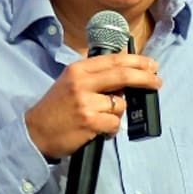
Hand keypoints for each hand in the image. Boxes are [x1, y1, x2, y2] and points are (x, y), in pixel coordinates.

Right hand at [23, 53, 160, 158]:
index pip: (114, 60)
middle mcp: (82, 82)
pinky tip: (100, 130)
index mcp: (78, 69)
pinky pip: (115, 123)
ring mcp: (86, 102)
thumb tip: (127, 80)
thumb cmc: (55, 109)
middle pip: (123, 75)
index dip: (137, 61)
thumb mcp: (70, 82)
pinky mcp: (90, 122)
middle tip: (157, 82)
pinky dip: (112, 129)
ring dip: (117, 113)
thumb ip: (96, 77)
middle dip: (145, 78)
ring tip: (102, 118)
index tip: (151, 65)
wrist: (34, 132)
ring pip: (120, 103)